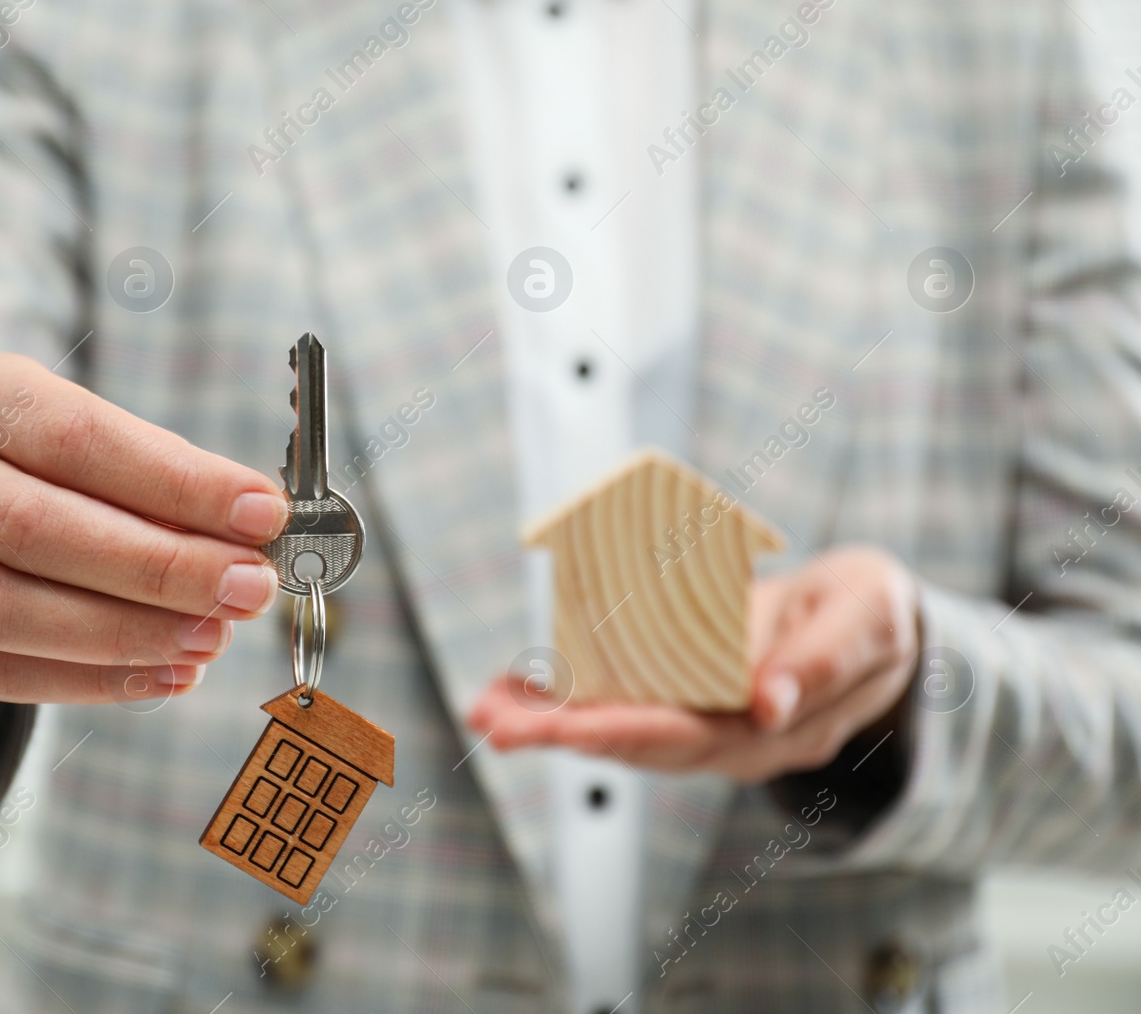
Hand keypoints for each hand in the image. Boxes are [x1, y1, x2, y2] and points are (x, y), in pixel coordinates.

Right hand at [0, 353, 287, 705]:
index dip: (178, 482)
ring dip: (125, 632)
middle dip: (161, 566)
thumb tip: (256, 532)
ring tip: (212, 639)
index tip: (264, 514)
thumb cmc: (50, 478)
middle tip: (248, 589)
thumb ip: (167, 486)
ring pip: (5, 607)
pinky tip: (165, 676)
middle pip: (37, 526)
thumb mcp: (101, 452)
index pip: (79, 437)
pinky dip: (89, 682)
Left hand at [467, 546, 920, 782]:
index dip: (624, 731)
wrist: (871, 621)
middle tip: (492, 721)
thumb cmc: (872, 615)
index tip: (566, 730)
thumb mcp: (867, 622)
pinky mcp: (683, 694)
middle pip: (635, 741)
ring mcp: (703, 719)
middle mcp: (728, 738)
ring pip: (616, 725)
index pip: (688, 737)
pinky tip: (513, 686)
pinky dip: (563, 693)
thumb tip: (766, 704)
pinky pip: (617, 697)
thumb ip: (822, 663)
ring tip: (485, 709)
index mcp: (775, 730)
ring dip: (547, 719)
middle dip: (559, 733)